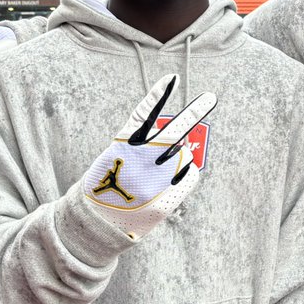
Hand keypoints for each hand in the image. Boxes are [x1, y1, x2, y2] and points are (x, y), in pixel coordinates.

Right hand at [82, 74, 215, 239]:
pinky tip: (180, 173)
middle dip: (193, 113)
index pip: (143, 115)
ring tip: (162, 168)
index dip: (158, 95)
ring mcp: (154, 184)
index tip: (171, 78)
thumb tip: (182, 140)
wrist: (94, 225)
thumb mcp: (112, 158)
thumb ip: (141, 144)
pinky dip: (188, 172)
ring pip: (185, 157)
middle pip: (174, 133)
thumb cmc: (105, 187)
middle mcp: (139, 165)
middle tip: (209, 98)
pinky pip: (190, 177)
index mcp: (121, 149)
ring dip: (181, 156)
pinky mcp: (164, 203)